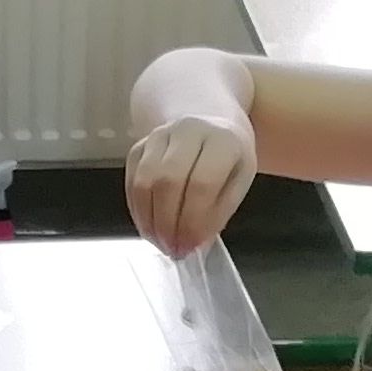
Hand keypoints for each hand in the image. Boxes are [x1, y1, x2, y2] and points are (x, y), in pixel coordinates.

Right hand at [127, 114, 255, 256]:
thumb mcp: (239, 182)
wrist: (210, 121)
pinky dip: (138, 210)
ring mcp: (159, 135)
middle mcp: (188, 131)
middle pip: (168, 180)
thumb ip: (219, 213)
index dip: (193, 219)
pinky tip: (150, 227)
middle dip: (168, 222)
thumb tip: (195, 242)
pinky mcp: (140, 144)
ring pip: (145, 180)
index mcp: (222, 140)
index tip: (190, 246)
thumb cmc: (228, 157)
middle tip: (173, 249)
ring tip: (161, 242)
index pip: (202, 183)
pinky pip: (132, 180)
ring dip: (150, 219)